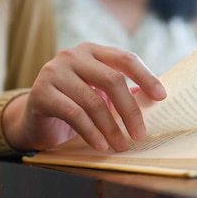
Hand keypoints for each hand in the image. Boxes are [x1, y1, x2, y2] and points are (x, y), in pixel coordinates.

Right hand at [2, 42, 166, 152]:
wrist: (34, 120)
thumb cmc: (74, 105)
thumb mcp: (100, 95)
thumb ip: (123, 93)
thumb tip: (154, 101)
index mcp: (92, 52)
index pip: (125, 58)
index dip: (145, 77)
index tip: (162, 97)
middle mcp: (72, 56)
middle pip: (111, 79)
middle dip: (130, 110)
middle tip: (140, 134)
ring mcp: (54, 72)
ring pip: (93, 101)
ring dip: (111, 128)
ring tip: (121, 145)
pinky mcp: (40, 92)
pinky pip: (73, 114)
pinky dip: (91, 132)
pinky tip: (100, 145)